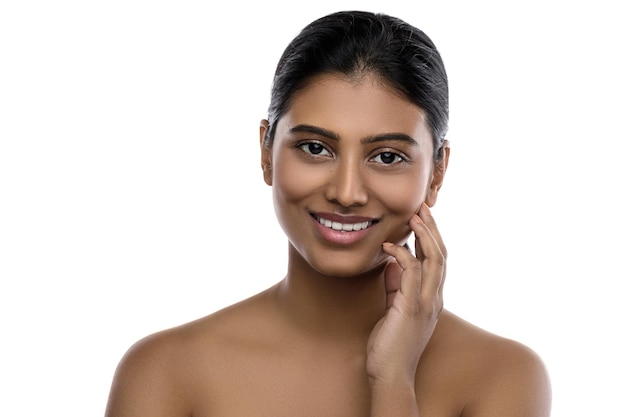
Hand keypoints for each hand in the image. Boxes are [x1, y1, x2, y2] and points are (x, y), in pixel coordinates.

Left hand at [366, 203, 446, 385]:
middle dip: (433, 228)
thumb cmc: (389, 345)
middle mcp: (434, 299)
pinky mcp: (411, 309)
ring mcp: (426, 304)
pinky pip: (412, 274)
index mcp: (431, 298)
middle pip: (442, 255)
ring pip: (435, 260)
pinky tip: (389, 247)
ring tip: (414, 216)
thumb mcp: (393, 309)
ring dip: (425, 235)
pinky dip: (403, 256)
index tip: (422, 217)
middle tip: (422, 207)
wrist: (389, 374)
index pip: (438, 261)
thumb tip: (392, 265)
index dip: (432, 237)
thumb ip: (395, 287)